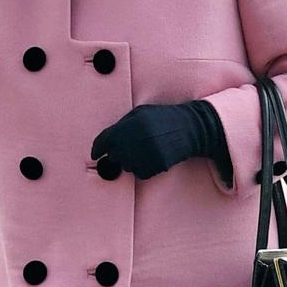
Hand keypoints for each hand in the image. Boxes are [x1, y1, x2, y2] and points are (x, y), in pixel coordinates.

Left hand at [91, 101, 217, 179]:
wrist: (191, 128)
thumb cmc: (163, 118)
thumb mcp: (141, 113)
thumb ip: (122, 125)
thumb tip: (105, 141)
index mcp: (132, 124)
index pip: (105, 140)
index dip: (97, 148)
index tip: (95, 154)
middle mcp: (138, 139)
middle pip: (114, 155)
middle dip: (117, 153)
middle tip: (130, 147)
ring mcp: (148, 153)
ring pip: (126, 166)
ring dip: (130, 161)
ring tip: (144, 150)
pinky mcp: (157, 165)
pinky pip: (140, 173)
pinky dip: (142, 168)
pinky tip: (152, 158)